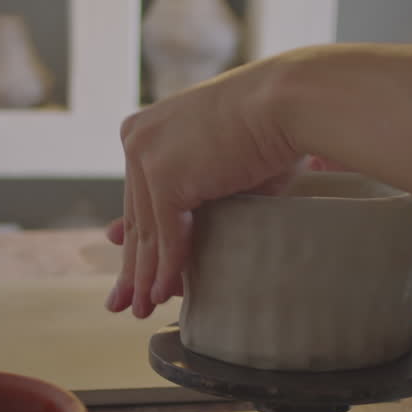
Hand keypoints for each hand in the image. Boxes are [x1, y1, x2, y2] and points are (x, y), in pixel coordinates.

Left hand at [106, 58, 303, 317]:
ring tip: (141, 310)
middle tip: (123, 302)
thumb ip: (198, 198)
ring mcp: (147, 156)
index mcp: (148, 128)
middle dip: (132, 265)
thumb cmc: (272, 128)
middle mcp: (137, 138)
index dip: (137, 240)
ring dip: (144, 276)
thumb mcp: (223, 166)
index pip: (140, 196)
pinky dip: (166, 269)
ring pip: (146, 231)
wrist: (287, 102)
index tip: (131, 272)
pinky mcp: (164, 176)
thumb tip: (177, 242)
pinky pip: (165, 234)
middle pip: (136, 216)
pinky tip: (161, 296)